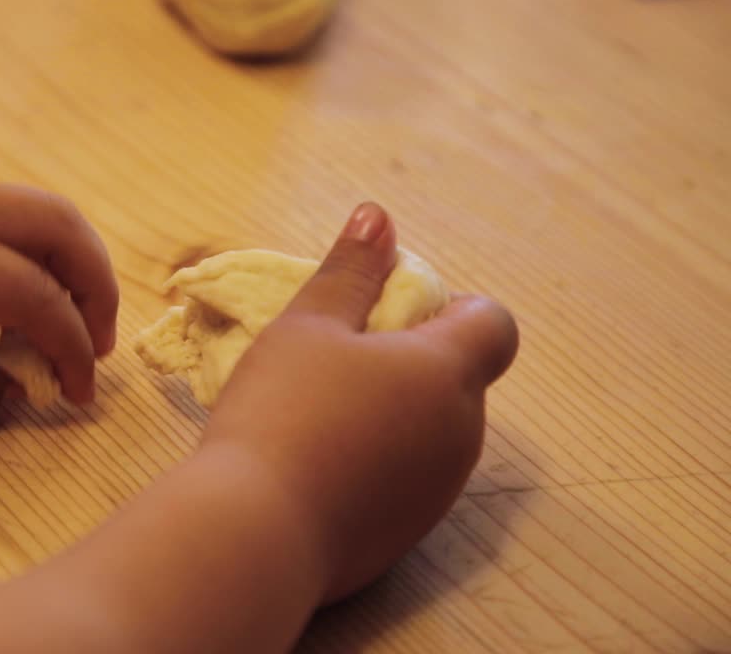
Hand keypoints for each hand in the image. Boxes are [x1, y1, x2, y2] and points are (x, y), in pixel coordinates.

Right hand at [204, 202, 518, 601]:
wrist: (257, 533)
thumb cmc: (281, 411)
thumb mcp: (307, 326)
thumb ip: (350, 271)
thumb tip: (379, 216)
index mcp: (446, 373)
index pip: (493, 324)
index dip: (453, 308)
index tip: (389, 313)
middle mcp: (460, 434)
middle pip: (457, 379)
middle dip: (410, 361)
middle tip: (334, 362)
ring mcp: (438, 491)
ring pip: (430, 431)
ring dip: (392, 413)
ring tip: (316, 416)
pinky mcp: (407, 534)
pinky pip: (405, 479)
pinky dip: (375, 463)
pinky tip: (315, 466)